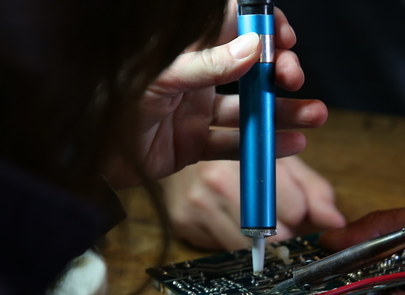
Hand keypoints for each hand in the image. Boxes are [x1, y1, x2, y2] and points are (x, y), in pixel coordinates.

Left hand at [102, 0, 327, 188]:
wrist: (88, 158)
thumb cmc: (111, 106)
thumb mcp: (159, 79)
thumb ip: (205, 65)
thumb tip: (252, 47)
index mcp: (186, 51)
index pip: (232, 27)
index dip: (263, 28)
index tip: (285, 37)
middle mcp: (196, 78)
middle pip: (248, 69)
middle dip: (278, 71)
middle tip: (294, 79)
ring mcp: (196, 112)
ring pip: (248, 109)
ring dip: (283, 111)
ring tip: (316, 114)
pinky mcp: (195, 145)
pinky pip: (235, 144)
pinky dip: (264, 146)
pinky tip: (293, 143)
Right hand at [161, 156, 344, 249]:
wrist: (173, 140)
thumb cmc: (233, 148)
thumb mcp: (280, 159)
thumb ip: (312, 188)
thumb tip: (334, 221)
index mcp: (249, 152)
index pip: (290, 205)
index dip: (301, 214)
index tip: (303, 215)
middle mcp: (217, 178)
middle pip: (269, 229)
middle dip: (282, 230)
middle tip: (283, 222)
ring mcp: (196, 202)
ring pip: (246, 244)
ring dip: (260, 240)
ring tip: (263, 225)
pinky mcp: (181, 222)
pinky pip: (221, 248)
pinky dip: (234, 242)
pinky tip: (233, 225)